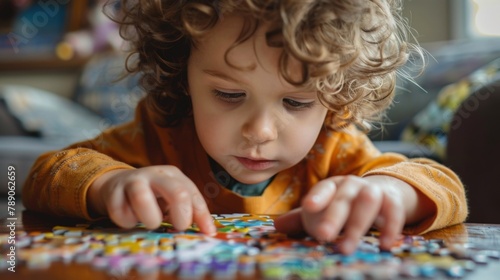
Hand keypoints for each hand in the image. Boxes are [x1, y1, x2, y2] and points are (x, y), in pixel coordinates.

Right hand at [87, 166, 214, 233]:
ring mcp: (133, 180)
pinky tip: (130, 220)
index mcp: (174, 175)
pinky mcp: (113, 191)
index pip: (193, 194)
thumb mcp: (171, 199)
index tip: (207, 233)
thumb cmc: (152, 196)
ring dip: (150, 218)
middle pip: (177, 192)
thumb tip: (208, 232)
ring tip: (151, 223)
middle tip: (178, 227)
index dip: (202, 215)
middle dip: (181, 215)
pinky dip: (127, 221)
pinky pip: (120, 211)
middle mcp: (156, 175)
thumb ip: (188, 211)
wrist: (116, 184)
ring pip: (142, 197)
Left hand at [275, 175, 423, 253]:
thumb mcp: (323, 210)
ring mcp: (373, 191)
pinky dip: (390, 226)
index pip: (324, 189)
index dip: (317, 197)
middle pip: (343, 199)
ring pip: (367, 202)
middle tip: (323, 236)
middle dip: (333, 217)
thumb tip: (277, 226)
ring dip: (357, 224)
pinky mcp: (392, 200)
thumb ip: (301, 219)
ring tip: (346, 249)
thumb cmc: (343, 205)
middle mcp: (352, 185)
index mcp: (332, 186)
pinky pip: (393, 210)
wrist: (380, 193)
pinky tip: (383, 245)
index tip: (309, 207)